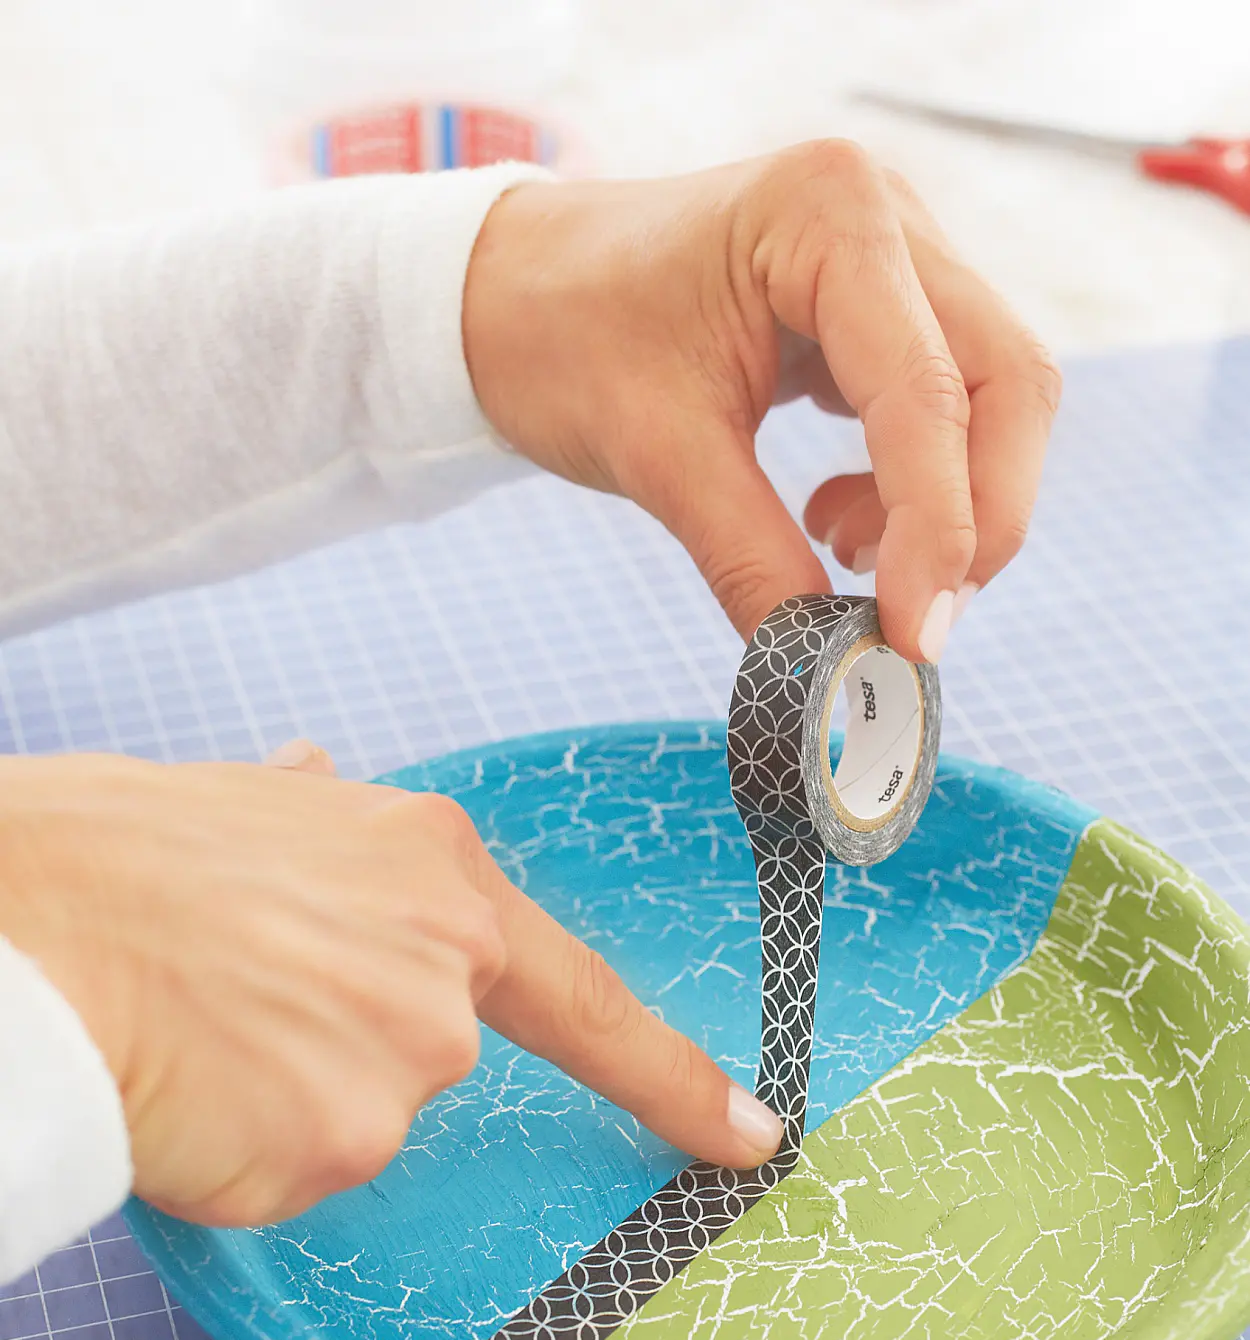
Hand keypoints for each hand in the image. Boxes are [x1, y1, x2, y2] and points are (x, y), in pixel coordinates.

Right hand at [0, 744, 781, 1226]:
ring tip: (189, 1031)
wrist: (26, 923)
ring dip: (282, 1101)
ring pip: (354, 1121)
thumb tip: (316, 786)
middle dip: (339, 1050)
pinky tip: (182, 1090)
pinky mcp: (341, 1142)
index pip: (585, 999)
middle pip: (425, 1056)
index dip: (671, 1076)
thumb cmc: (111, 859)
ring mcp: (403, 1060)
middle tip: (228, 1002)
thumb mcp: (243, 802)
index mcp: (433, 870)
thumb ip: (318, 825)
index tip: (746, 1131)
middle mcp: (445, 966)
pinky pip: (297, 1173)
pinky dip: (240, 1154)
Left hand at [463, 143, 1060, 663]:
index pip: (928, 390)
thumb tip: (826, 671)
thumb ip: (751, 561)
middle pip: (1007, 384)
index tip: (913, 638)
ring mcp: (898, 258)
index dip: (939, 528)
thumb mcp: (653, 457)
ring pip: (994, 401)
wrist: (507, 292)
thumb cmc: (564, 339)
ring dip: (946, 507)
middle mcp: (888, 216)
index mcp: (828, 213)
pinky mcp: (886, 310)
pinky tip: (832, 517)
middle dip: (974, 520)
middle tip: (911, 620)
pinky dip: (914, 489)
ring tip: (835, 545)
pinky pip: (947, 410)